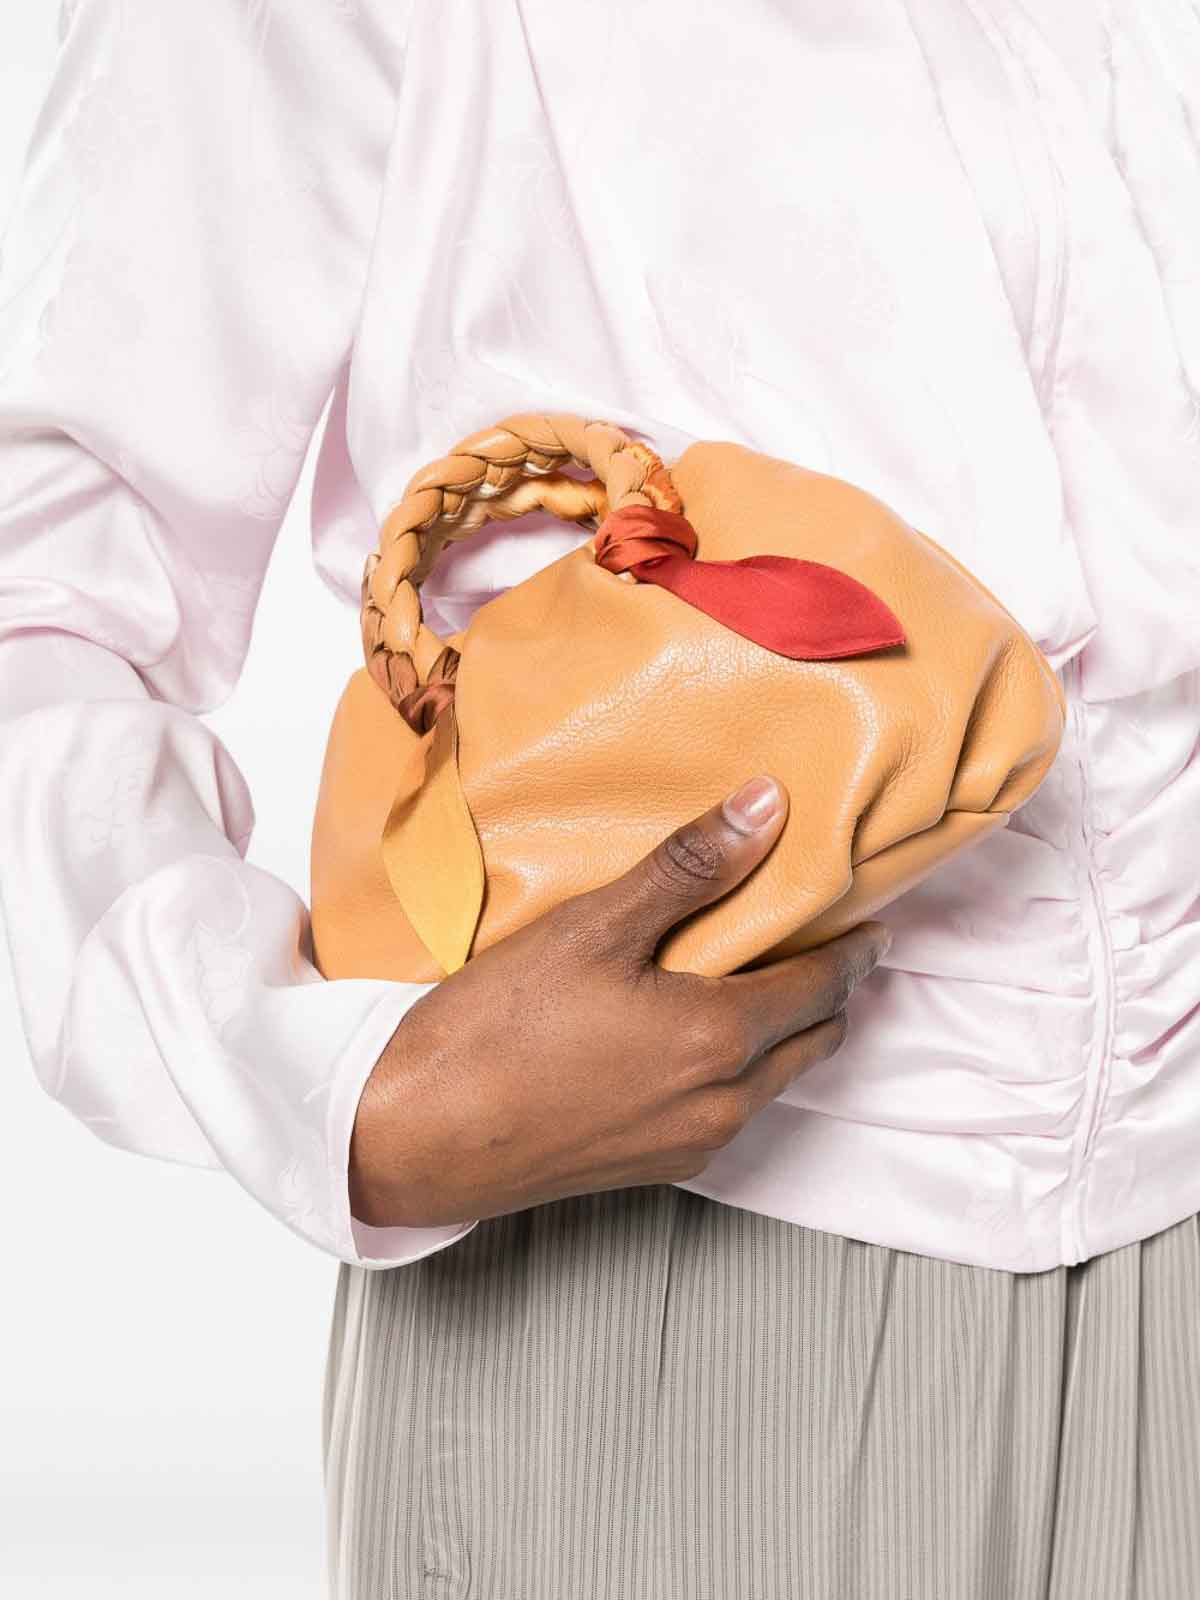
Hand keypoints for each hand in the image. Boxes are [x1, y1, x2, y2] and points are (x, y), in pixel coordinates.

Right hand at [348, 775, 890, 1228]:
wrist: (414, 1139)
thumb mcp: (593, 929)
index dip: (855, 951)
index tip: (872, 926)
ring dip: (783, 1035)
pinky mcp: (652, 1170)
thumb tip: (765, 807)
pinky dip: (736, 1070)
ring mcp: (689, 1146)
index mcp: (719, 1039)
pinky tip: (690, 1038)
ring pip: (771, 1082)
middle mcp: (722, 1103)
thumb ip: (689, 868)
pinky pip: (726, 1112)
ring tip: (759, 983)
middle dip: (829, 994)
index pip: (824, 987)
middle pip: (813, 1041)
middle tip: (824, 946)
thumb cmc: (495, 1032)